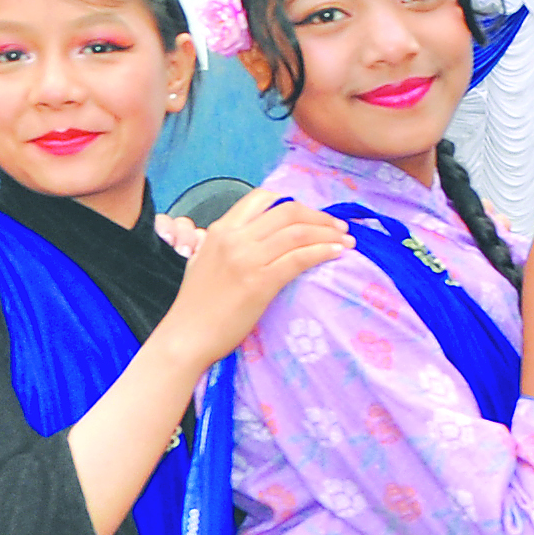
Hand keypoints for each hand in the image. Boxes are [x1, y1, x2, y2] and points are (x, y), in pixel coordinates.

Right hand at [156, 185, 357, 361]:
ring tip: (346, 241)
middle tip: (338, 227)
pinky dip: (323, 251)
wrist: (187, 336)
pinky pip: (300, 258)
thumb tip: (254, 236)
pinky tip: (337, 253)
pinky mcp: (260, 283)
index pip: (262, 198)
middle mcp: (235, 238)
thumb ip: (227, 243)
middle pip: (288, 212)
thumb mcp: (204, 260)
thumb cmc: (196, 304)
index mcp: (221, 229)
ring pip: (298, 233)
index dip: (294, 203)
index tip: (312, 216)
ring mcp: (248, 259)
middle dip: (319, 216)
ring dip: (328, 233)